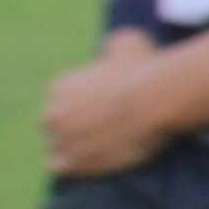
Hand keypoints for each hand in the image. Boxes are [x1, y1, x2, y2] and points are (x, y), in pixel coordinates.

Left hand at [41, 32, 175, 176]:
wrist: (155, 103)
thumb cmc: (144, 70)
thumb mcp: (127, 42)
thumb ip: (111, 45)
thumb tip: (110, 50)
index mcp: (59, 86)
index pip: (60, 100)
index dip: (80, 105)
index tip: (101, 109)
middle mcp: (52, 113)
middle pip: (54, 123)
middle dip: (71, 126)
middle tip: (99, 129)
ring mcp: (61, 139)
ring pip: (55, 147)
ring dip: (71, 147)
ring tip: (96, 146)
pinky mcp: (74, 163)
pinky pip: (59, 166)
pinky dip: (72, 164)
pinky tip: (91, 159)